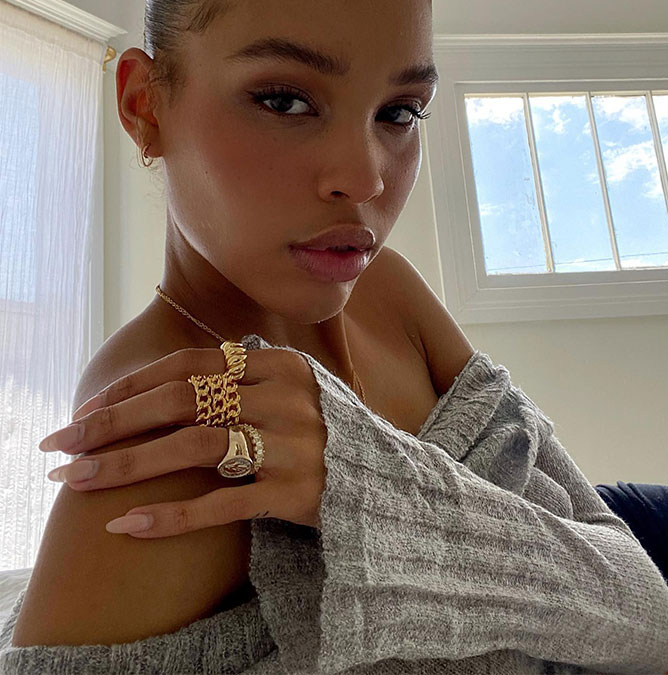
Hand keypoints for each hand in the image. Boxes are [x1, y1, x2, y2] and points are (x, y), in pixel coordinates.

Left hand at [38, 347, 327, 536]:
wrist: (384, 480)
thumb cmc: (319, 432)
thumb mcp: (288, 391)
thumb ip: (237, 379)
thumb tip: (156, 382)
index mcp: (278, 364)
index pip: (188, 366)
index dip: (131, 385)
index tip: (86, 408)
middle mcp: (285, 397)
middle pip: (181, 402)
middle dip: (112, 422)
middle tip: (62, 444)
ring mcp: (292, 444)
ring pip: (193, 447)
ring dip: (126, 465)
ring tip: (78, 482)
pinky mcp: (294, 492)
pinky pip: (219, 504)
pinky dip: (169, 515)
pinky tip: (127, 525)